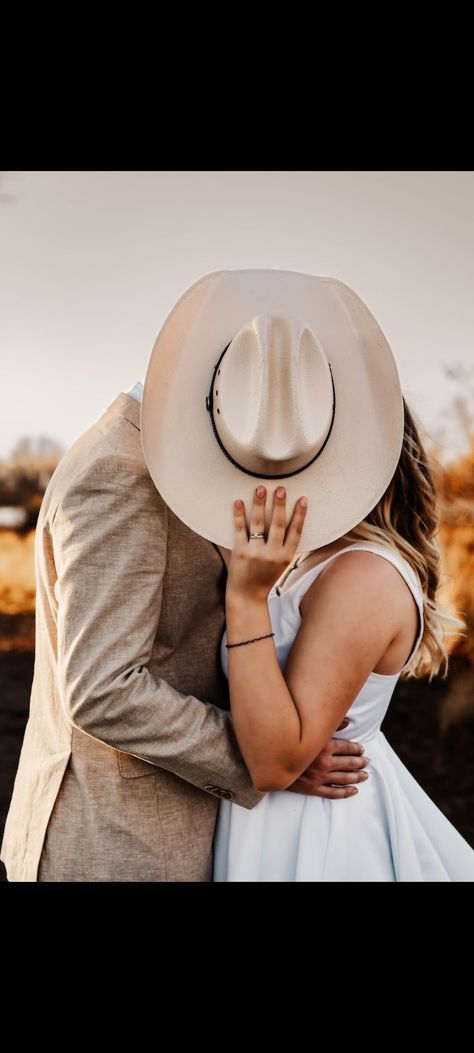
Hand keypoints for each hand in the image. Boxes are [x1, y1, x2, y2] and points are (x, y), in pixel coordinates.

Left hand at [227, 485, 306, 603]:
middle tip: (280, 488)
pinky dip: (239, 515)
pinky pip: (239, 530)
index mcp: (285, 556)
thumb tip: (291, 520)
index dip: (300, 515)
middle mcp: (272, 554)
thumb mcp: (281, 563)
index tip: (303, 499)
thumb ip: (285, 545)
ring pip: (258, 524)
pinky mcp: (240, 553)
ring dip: (259, 504)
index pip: (295, 531)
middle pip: (277, 524)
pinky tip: (238, 501)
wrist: (247, 596)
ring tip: (260, 488)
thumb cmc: (265, 577)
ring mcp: (255, 553)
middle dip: (279, 504)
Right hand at [288, 721, 368, 798]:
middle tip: (366, 762)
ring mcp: (319, 778)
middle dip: (359, 763)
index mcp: (324, 747)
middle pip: (349, 764)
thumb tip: (349, 721)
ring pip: (344, 779)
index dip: (356, 749)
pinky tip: (354, 790)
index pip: (347, 748)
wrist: (270, 761)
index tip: (361, 749)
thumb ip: (330, 724)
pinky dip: (345, 792)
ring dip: (357, 777)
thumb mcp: (308, 728)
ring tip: (365, 775)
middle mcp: (324, 763)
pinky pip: (333, 793)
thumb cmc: (289, 741)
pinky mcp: (312, 789)